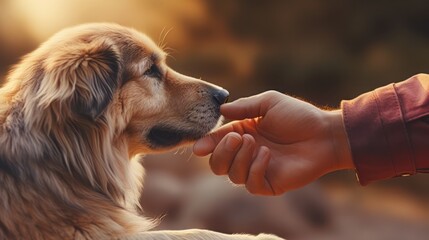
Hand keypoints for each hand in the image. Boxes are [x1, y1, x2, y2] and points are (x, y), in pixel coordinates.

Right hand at [193, 91, 353, 195]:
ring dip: (240, 158)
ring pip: (232, 175)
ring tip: (256, 142)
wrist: (325, 134)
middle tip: (237, 138)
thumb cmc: (299, 116)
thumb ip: (244, 107)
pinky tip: (267, 154)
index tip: (199, 146)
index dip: (206, 145)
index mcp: (243, 134)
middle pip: (218, 165)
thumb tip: (220, 111)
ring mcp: (258, 170)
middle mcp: (247, 154)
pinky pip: (251, 184)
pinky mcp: (270, 184)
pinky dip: (255, 169)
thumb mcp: (269, 102)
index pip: (217, 143)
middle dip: (221, 152)